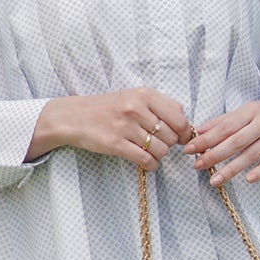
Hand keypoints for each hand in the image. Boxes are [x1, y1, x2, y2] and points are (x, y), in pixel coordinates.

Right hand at [28, 88, 194, 167]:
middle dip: (169, 144)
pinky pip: (146, 160)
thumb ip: (159, 106)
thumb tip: (184, 123)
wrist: (75, 117)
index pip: (179, 117)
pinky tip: (148, 163)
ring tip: (150, 152)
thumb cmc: (108, 108)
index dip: (183, 131)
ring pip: (160, 149)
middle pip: (171, 135)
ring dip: (159, 155)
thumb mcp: (134, 97)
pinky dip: (151, 165)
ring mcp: (125, 126)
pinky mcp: (116, 144)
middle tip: (159, 144)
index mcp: (144, 95)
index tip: (179, 137)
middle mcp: (136, 108)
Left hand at [183, 95, 259, 185]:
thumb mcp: (248, 111)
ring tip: (214, 180)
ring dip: (231, 168)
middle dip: (214, 155)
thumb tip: (199, 130)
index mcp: (251, 111)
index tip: (189, 148)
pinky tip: (247, 180)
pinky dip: (259, 171)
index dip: (206, 139)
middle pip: (236, 142)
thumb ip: (224, 121)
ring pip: (251, 155)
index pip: (225, 127)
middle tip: (198, 165)